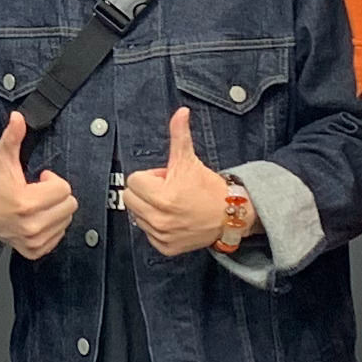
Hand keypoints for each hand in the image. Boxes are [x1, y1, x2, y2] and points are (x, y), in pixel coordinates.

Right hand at [0, 110, 78, 260]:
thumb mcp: (1, 160)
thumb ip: (13, 138)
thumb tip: (19, 117)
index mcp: (27, 203)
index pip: (64, 189)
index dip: (53, 180)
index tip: (39, 178)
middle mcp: (32, 225)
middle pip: (69, 206)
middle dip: (57, 195)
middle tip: (38, 191)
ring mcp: (33, 241)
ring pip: (66, 221)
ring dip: (56, 211)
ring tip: (36, 205)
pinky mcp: (33, 250)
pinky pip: (58, 237)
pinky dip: (51, 227)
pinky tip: (36, 219)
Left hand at [124, 107, 238, 259]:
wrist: (230, 215)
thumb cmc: (209, 188)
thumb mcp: (190, 160)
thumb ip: (180, 135)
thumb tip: (180, 112)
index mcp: (162, 196)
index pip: (134, 180)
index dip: (150, 177)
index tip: (166, 178)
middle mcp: (159, 219)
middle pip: (130, 198)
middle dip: (146, 191)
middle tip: (167, 190)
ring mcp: (162, 235)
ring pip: (137, 216)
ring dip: (150, 208)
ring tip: (172, 204)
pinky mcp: (165, 248)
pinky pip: (147, 233)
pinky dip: (157, 226)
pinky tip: (174, 218)